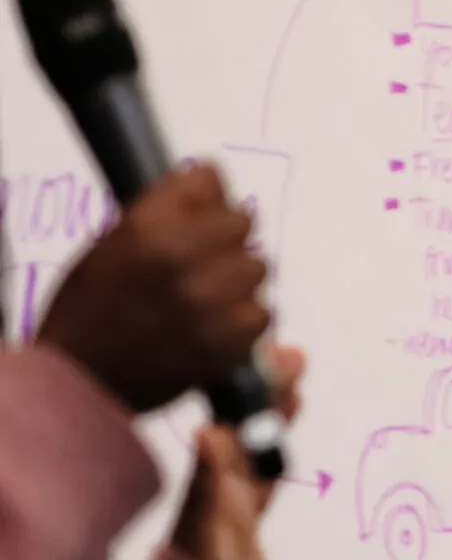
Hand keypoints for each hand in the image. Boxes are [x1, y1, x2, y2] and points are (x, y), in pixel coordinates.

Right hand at [36, 165, 269, 413]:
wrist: (82, 378)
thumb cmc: (90, 309)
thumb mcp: (112, 244)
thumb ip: (166, 210)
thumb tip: (215, 182)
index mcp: (147, 226)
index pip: (210, 180)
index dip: (205, 199)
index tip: (199, 213)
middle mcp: (184, 257)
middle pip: (242, 222)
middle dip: (224, 239)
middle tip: (199, 263)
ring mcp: (211, 300)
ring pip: (257, 268)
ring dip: (236, 280)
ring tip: (201, 299)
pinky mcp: (231, 340)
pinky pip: (261, 313)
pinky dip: (242, 320)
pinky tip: (210, 327)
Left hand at [171, 346, 304, 559]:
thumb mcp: (210, 537)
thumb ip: (212, 486)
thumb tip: (209, 431)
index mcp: (205, 485)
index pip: (228, 419)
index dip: (246, 384)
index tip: (269, 352)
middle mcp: (214, 488)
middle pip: (244, 428)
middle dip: (268, 391)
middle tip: (294, 355)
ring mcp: (230, 508)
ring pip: (257, 450)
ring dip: (275, 418)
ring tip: (297, 385)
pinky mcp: (244, 531)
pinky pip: (264, 484)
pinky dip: (275, 460)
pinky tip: (281, 444)